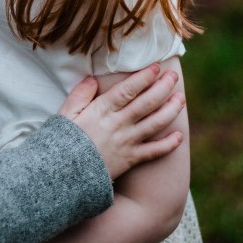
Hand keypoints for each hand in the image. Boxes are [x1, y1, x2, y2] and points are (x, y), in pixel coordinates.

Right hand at [59, 64, 184, 179]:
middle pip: (146, 103)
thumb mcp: (65, 114)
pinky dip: (168, 144)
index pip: (128, 90)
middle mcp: (118, 124)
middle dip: (162, 87)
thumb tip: (93, 79)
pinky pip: (153, 152)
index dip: (144, 77)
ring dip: (170, 110)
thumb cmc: (61, 142)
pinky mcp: (130, 160)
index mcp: (101, 111)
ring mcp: (126, 142)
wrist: (62, 174)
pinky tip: (179, 136)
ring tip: (181, 98)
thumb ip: (79, 95)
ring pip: (155, 123)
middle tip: (173, 76)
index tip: (156, 67)